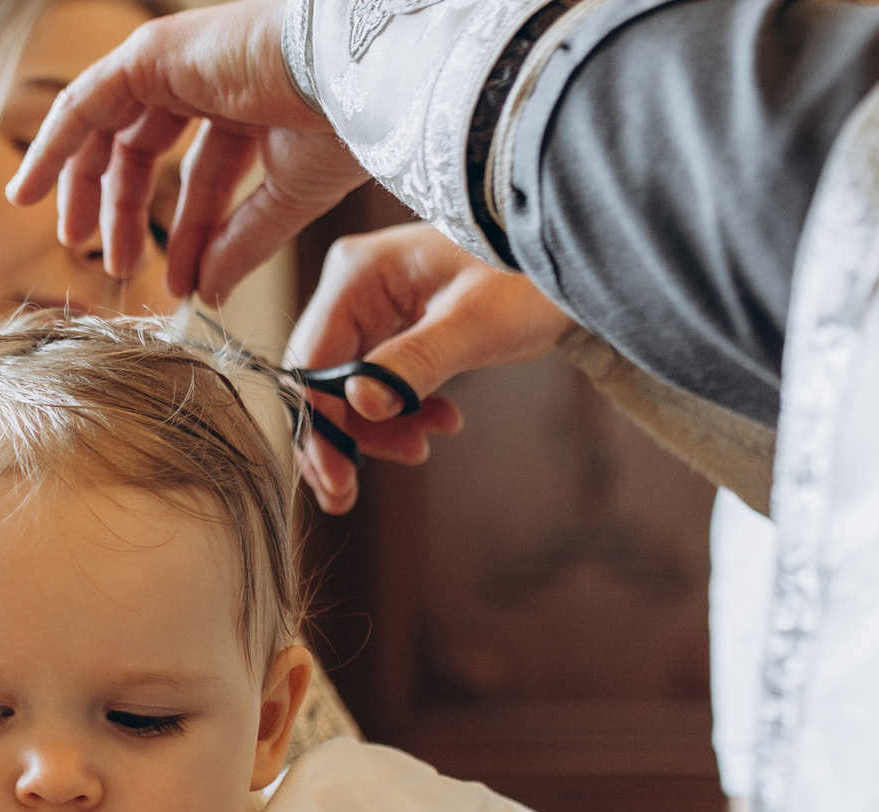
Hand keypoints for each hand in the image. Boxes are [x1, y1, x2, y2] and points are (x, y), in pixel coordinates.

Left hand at [5, 0, 364, 304]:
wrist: (356, 78)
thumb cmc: (343, 127)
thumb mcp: (286, 201)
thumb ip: (239, 245)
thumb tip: (205, 296)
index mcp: (249, 108)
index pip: (200, 178)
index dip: (184, 237)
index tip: (175, 287)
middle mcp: (209, 80)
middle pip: (144, 150)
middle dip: (122, 209)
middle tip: (107, 262)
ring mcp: (178, 62)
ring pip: (107, 126)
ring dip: (81, 183)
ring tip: (70, 238)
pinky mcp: (151, 54)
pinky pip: (85, 103)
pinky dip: (54, 146)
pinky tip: (28, 191)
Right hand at [287, 223, 576, 512]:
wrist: (566, 250)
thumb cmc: (526, 273)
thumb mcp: (475, 324)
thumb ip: (415, 363)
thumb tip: (359, 404)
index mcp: (358, 274)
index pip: (311, 362)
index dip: (318, 426)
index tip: (335, 478)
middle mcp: (353, 287)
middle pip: (322, 380)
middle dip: (344, 436)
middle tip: (350, 494)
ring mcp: (372, 305)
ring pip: (348, 388)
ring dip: (378, 429)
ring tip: (424, 448)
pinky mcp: (395, 324)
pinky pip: (378, 380)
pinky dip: (400, 411)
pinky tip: (440, 423)